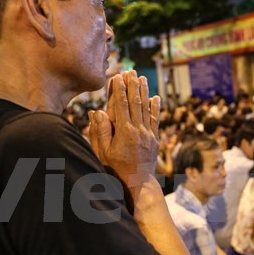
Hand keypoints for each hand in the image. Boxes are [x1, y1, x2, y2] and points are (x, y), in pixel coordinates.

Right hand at [89, 71, 160, 185]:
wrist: (137, 183)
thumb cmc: (115, 168)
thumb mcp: (103, 152)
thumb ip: (100, 132)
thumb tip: (97, 112)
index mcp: (124, 132)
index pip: (121, 105)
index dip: (119, 89)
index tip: (118, 76)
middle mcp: (138, 130)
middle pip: (135, 103)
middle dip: (132, 85)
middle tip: (131, 71)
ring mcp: (148, 134)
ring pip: (146, 108)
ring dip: (144, 92)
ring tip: (143, 78)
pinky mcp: (155, 139)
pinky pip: (155, 120)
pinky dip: (156, 108)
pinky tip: (156, 97)